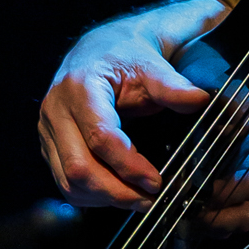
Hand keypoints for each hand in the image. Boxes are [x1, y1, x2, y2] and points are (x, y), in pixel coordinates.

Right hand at [38, 1, 248, 231]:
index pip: (101, 137)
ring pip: (68, 182)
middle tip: (150, 201)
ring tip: (139, 201)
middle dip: (116, 192)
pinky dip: (92, 195)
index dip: (128, 164)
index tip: (157, 182)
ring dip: (104, 198)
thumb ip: (173, 86)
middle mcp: (56, 111)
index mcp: (80, 87)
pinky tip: (119, 193)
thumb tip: (200, 101)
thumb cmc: (125, 55)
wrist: (100, 47)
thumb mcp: (151, 64)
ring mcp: (49, 130)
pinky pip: (65, 182)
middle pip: (79, 168)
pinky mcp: (50, 145)